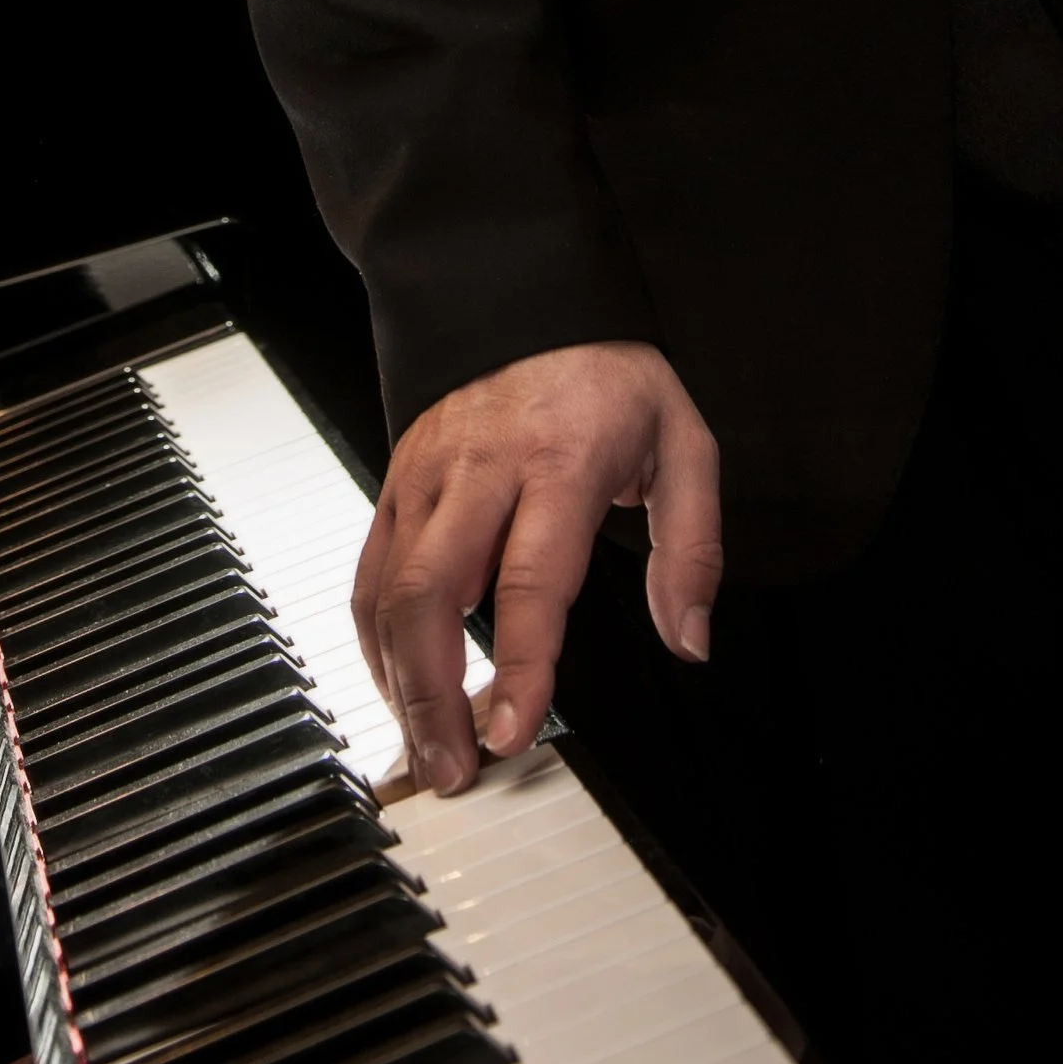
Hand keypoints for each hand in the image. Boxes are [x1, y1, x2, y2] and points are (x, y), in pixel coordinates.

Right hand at [352, 340, 719, 797]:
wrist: (524, 295)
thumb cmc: (608, 377)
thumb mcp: (685, 444)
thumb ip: (693, 548)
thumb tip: (690, 638)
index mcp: (558, 460)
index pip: (529, 579)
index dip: (518, 664)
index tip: (513, 730)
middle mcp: (480, 468)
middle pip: (433, 593)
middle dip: (433, 694)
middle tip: (456, 768)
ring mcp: (427, 474)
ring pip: (387, 589)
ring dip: (397, 681)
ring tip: (426, 748)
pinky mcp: (397, 481)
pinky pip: (370, 572)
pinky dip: (377, 642)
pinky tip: (400, 686)